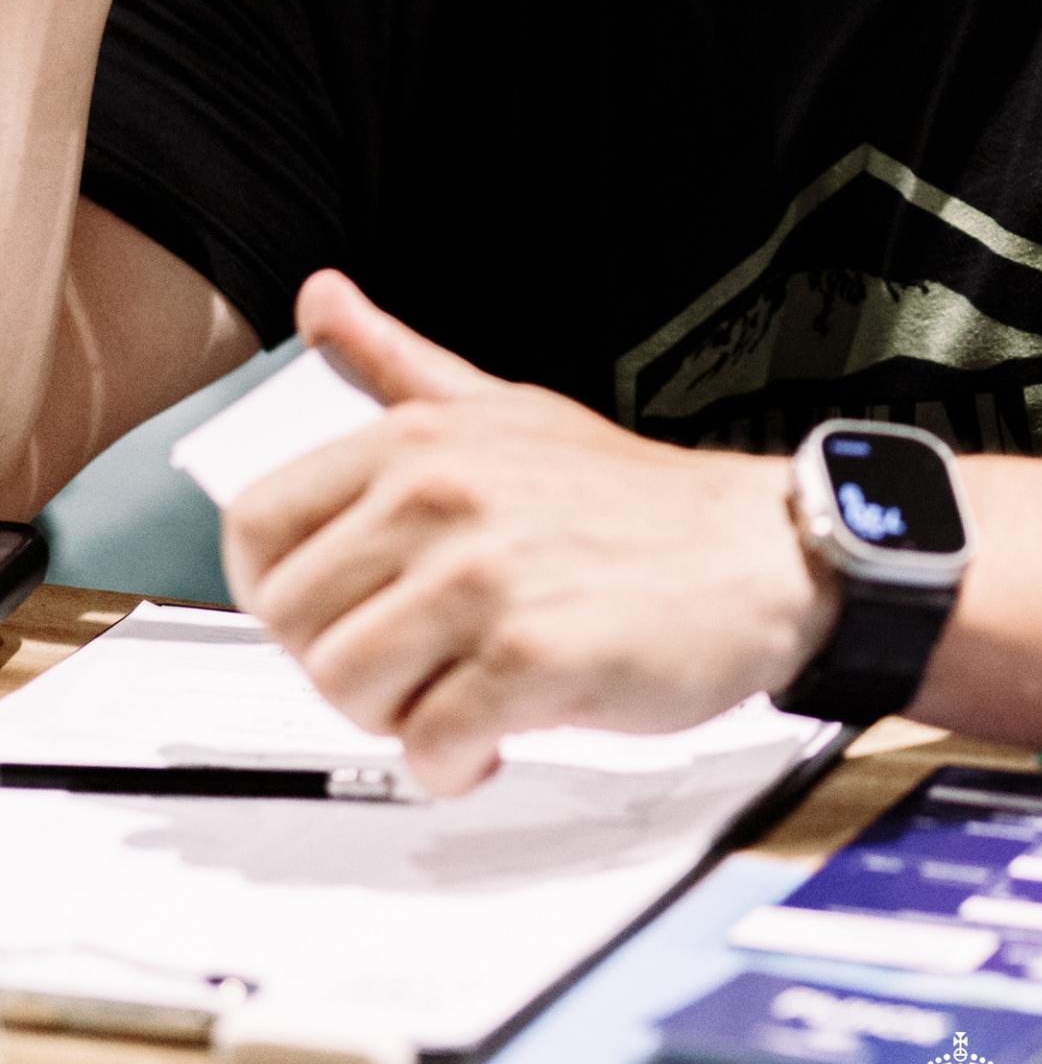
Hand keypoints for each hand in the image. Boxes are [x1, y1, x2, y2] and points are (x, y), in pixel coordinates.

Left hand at [221, 270, 831, 794]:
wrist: (762, 554)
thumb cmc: (636, 498)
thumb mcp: (506, 409)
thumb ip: (398, 365)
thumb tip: (321, 301)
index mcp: (421, 442)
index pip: (256, 528)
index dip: (279, 588)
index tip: (335, 607)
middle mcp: (442, 499)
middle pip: (293, 623)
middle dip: (344, 662)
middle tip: (417, 659)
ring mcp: (485, 578)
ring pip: (346, 690)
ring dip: (397, 716)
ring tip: (461, 690)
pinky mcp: (532, 658)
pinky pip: (428, 745)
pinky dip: (454, 762)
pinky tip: (497, 733)